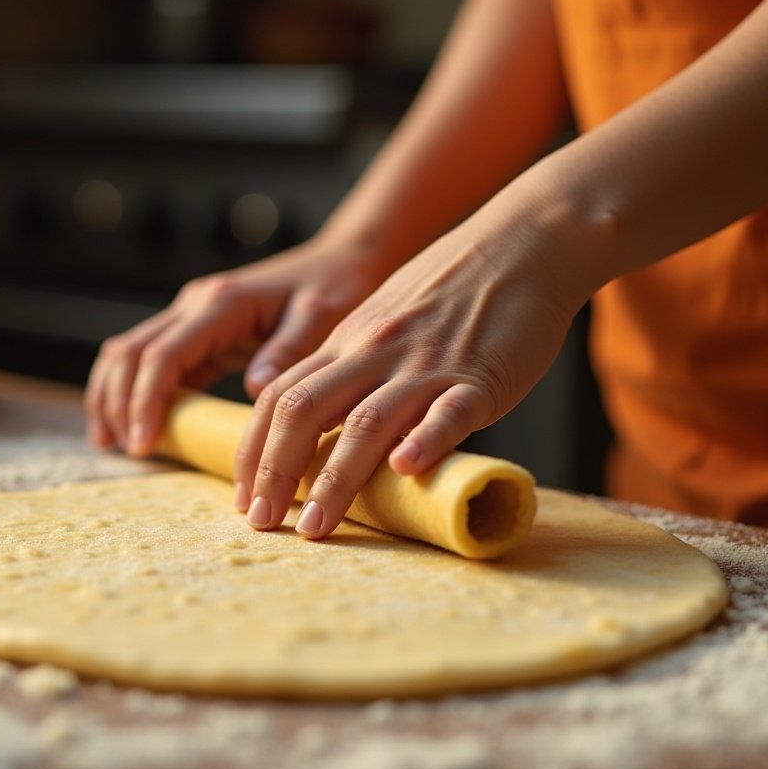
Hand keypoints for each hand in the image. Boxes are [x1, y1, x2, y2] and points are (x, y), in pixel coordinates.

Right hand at [84, 237, 384, 457]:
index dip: (146, 401)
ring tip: (110, 443)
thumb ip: (288, 351)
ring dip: (110, 395)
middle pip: (130, 353)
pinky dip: (129, 391)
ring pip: (126, 353)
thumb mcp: (322, 317)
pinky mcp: (194, 331)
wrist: (339, 261)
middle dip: (118, 403)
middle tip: (129, 451)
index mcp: (221, 303)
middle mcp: (194, 303)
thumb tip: (254, 389)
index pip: (163, 354)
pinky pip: (147, 360)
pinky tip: (128, 426)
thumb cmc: (336, 288)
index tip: (144, 444)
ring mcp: (189, 315)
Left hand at [236, 209, 584, 537]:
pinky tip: (406, 469)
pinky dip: (425, 441)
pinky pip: (448, 411)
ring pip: (366, 422)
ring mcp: (427, 365)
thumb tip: (319, 421)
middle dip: (274, 472)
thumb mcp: (383, 317)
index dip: (253, 449)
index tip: (243, 496)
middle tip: (260, 522)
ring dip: (334, 479)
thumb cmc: (454, 287)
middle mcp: (375, 352)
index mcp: (349, 341)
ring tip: (315, 527)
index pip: (279, 397)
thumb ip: (352, 364)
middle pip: (303, 411)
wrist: (524, 241)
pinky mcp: (481, 377)